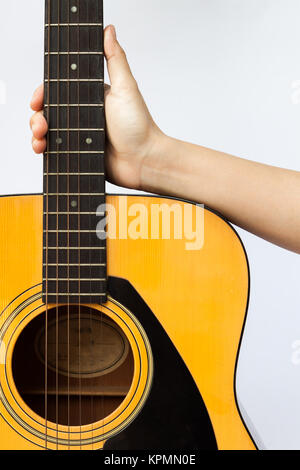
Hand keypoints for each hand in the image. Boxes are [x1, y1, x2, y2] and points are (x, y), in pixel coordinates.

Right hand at [30, 25, 163, 189]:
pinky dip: (43, 148)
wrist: (144, 161)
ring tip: (41, 137)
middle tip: (41, 123)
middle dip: (38, 115)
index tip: (37, 100)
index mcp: (90, 96)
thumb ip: (115, 59)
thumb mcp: (126, 88)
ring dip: (37, 132)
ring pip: (48, 130)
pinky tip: (42, 149)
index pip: (58, 90)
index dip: (43, 93)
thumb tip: (108, 29)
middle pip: (49, 110)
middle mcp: (83, 114)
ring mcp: (80, 135)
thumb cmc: (138, 126)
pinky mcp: (78, 152)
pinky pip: (55, 149)